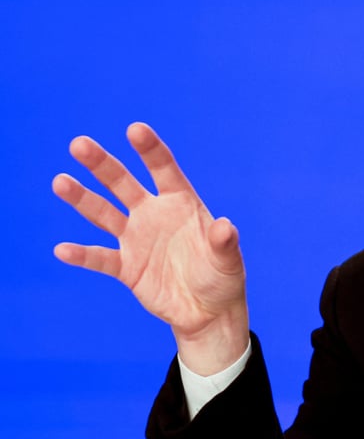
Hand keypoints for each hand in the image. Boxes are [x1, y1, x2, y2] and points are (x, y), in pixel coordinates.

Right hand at [53, 122, 249, 374]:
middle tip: (78, 144)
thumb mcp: (228, 259)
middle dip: (102, 165)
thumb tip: (226, 227)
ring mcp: (136, 239)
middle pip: (123, 184)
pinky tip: (62, 250)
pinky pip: (99, 258)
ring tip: (60, 182)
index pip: (163, 169)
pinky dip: (82, 256)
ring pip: (103, 214)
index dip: (150, 150)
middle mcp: (153, 214)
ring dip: (82, 199)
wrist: (207, 309)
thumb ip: (224, 242)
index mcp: (181, 203)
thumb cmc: (222, 276)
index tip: (135, 129)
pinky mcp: (126, 267)